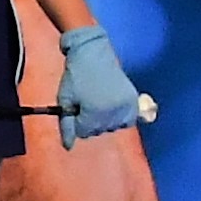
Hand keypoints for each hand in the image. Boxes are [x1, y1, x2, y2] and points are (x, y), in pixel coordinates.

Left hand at [51, 19, 146, 140]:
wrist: (93, 53)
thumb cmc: (76, 76)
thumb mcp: (65, 99)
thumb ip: (67, 124)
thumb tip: (67, 147)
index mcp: (95, 112)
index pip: (83, 132)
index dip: (75, 121)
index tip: (74, 108)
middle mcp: (114, 113)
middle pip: (98, 131)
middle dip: (88, 121)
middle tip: (85, 101)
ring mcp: (127, 107)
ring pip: (113, 128)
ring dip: (103, 120)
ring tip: (97, 100)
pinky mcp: (134, 101)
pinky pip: (128, 121)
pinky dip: (119, 118)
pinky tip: (110, 105)